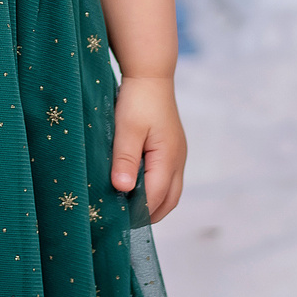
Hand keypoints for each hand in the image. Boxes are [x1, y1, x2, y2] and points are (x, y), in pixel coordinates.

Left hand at [109, 75, 185, 219]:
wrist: (150, 74)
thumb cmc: (137, 100)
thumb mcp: (126, 129)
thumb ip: (125, 160)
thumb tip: (124, 189)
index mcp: (168, 157)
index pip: (155, 197)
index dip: (138, 213)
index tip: (118, 222)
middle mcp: (178, 160)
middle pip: (169, 201)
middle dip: (149, 214)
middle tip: (124, 222)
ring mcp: (178, 155)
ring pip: (171, 191)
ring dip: (153, 203)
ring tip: (128, 208)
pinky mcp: (173, 149)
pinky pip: (168, 179)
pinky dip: (155, 190)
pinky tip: (137, 187)